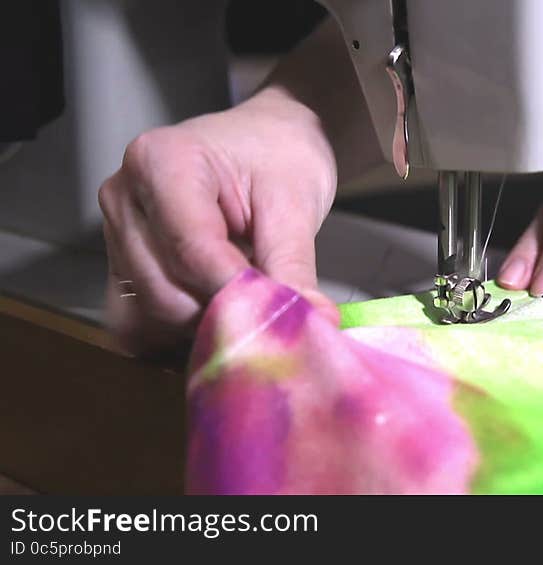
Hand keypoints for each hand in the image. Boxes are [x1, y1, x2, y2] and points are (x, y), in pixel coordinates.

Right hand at [98, 87, 338, 353]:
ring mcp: (116, 232)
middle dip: (222, 310)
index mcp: (162, 160)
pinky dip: (179, 329)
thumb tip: (310, 319)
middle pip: (165, 289)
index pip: (193, 249)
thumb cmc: (278, 156)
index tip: (277, 316)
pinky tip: (217, 307)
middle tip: (270, 307)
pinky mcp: (120, 263)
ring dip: (204, 322)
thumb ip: (293, 266)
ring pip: (151, 311)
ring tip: (247, 294)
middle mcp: (126, 196)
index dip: (237, 292)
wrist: (269, 141)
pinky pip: (136, 320)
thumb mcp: (296, 204)